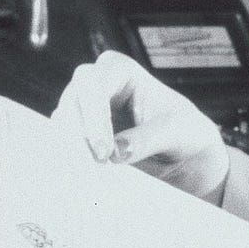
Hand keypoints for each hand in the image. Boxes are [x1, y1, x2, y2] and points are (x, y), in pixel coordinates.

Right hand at [51, 49, 228, 198]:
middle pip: (71, 100)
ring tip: (92, 176)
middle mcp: (97, 83)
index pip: (93, 84)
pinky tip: (85, 177)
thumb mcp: (175, 133)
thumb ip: (148, 139)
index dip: (94, 117)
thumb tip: (117, 152)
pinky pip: (66, 144)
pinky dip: (73, 160)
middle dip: (78, 134)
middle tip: (96, 166)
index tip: (104, 152)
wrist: (184, 155)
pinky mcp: (80, 134)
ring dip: (73, 150)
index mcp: (121, 70)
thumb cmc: (183, 132)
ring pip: (63, 123)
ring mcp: (85, 108)